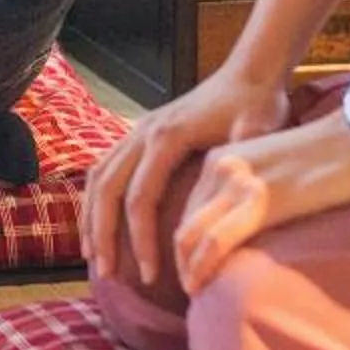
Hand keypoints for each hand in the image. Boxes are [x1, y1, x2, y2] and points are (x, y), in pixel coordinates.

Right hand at [81, 66, 291, 286]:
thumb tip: (244, 190)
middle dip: (103, 234)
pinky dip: (94, 199)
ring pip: (97, 177)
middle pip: (107, 189)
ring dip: (91, 218)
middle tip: (107, 275)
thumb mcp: (258, 130)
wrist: (248, 74)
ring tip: (94, 257)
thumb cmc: (255, 105)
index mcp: (167, 137)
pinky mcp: (140, 135)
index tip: (149, 274)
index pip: (140, 197)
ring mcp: (137, 131)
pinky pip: (103, 168)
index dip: (140, 239)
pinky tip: (97, 224)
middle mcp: (143, 132)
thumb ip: (247, 156)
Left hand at [173, 111, 349, 295]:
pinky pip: (218, 241)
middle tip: (190, 291)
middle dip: (179, 263)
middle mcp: (221, 168)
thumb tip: (244, 231)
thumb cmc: (330, 157)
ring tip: (196, 295)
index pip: (188, 210)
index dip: (184, 246)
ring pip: (193, 236)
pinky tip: (203, 288)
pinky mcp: (262, 202)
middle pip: (184, 225)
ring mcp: (240, 184)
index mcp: (222, 158)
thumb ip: (251, 194)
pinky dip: (204, 268)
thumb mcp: (274, 169)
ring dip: (189, 272)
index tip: (191, 270)